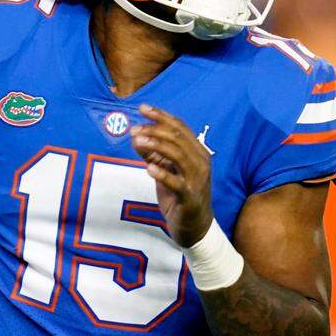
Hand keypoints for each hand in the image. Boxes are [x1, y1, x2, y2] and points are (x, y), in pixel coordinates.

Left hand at [130, 104, 213, 246]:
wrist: (195, 227)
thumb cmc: (180, 195)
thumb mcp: (165, 171)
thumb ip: (153, 154)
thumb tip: (135, 137)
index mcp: (197, 152)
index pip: (180, 127)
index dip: (161, 116)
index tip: (142, 108)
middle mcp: (200, 162)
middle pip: (178, 137)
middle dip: (155, 129)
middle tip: (135, 128)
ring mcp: (197, 179)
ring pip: (178, 155)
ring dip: (157, 145)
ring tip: (138, 141)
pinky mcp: (190, 196)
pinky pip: (176, 182)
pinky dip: (162, 173)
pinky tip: (148, 167)